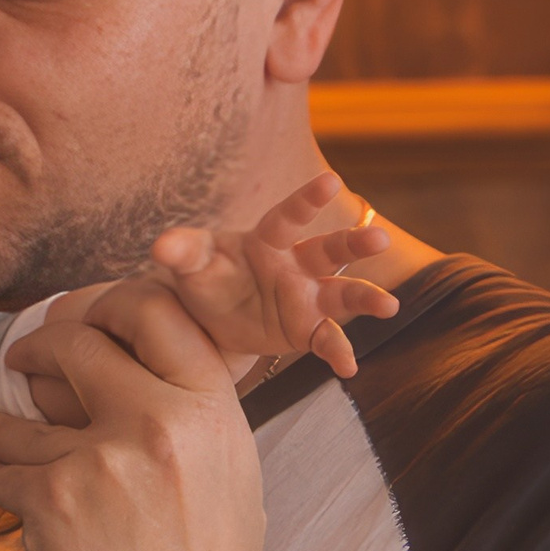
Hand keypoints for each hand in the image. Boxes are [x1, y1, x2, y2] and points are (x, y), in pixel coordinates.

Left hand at [0, 279, 275, 550]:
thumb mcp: (229, 476)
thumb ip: (190, 415)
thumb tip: (143, 368)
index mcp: (213, 411)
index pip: (158, 310)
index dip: (110, 303)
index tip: (84, 320)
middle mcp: (160, 423)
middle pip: (79, 342)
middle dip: (40, 346)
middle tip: (23, 359)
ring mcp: (102, 461)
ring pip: (22, 411)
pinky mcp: (53, 503)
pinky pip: (0, 467)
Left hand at [151, 172, 394, 377]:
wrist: (208, 318)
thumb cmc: (205, 277)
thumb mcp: (191, 263)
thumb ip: (183, 251)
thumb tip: (161, 245)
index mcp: (268, 240)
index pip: (289, 216)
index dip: (308, 199)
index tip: (331, 181)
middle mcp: (296, 265)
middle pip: (330, 250)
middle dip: (354, 244)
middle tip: (380, 240)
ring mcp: (306, 297)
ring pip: (341, 294)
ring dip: (365, 298)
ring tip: (388, 306)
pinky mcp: (306, 329)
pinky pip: (327, 339)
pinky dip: (338, 352)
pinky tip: (349, 369)